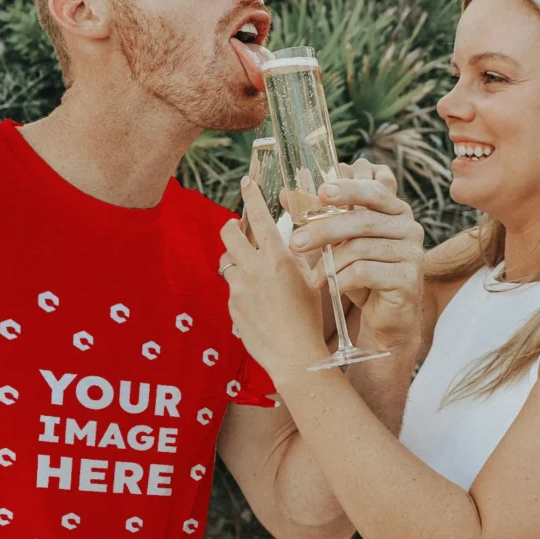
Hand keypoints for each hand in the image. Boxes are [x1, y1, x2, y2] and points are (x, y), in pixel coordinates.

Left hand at [220, 179, 328, 386]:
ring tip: (251, 268)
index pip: (259, 217)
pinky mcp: (231, 306)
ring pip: (226, 261)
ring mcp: (238, 289)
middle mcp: (254, 269)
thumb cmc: (310, 318)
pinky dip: (240, 287)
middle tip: (238, 227)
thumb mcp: (313, 280)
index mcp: (278, 258)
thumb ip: (301, 256)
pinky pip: (231, 288)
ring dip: (235, 259)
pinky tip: (258, 301)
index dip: (251, 195)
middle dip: (232, 226)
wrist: (294, 356)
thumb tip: (297, 239)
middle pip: (229, 233)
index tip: (246, 182)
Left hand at [289, 159, 424, 351]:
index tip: (321, 192)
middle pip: (362, 221)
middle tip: (296, 242)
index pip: (373, 191)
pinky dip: (341, 280)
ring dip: (329, 263)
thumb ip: (318, 217)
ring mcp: (412, 253)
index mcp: (396, 211)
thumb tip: (284, 195)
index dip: (348, 189)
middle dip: (324, 230)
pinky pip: (365, 272)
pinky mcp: (408, 279)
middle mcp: (410, 228)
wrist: (386, 316)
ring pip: (360, 248)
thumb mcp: (340, 243)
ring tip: (314, 277)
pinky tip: (331, 287)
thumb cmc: (362, 275)